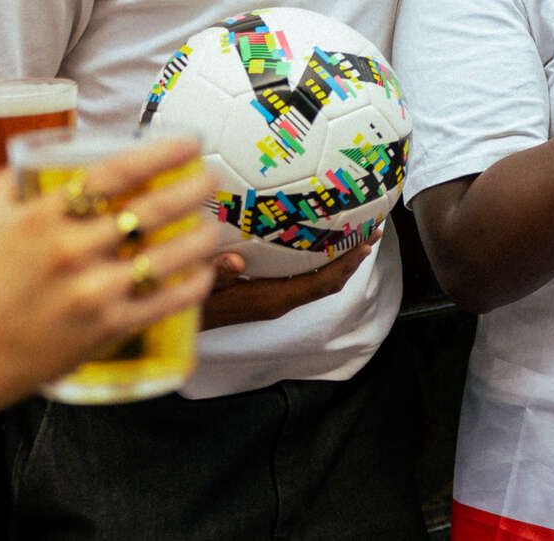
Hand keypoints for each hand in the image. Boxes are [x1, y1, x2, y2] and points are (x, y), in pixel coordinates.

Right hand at [0, 138, 217, 433]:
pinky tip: (205, 271)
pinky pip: (168, 300)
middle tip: (212, 179)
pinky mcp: (106, 329)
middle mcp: (70, 250)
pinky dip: (196, 282)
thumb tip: (43, 152)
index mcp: (42, 218)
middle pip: (154, 209)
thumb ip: (14, 183)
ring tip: (213, 224)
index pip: (116, 173)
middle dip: (196, 188)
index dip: (162, 153)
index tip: (191, 144)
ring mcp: (91, 291)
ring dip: (204, 234)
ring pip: (171, 253)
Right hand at [201, 227, 378, 329]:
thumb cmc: (192, 304)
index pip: (321, 282)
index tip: (365, 243)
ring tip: (356, 235)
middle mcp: (281, 302)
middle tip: (371, 231)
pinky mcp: (268, 297)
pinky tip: (320, 244)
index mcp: (273, 299)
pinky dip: (321, 263)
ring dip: (340, 261)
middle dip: (351, 259)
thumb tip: (234, 258)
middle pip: (328, 282)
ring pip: (319, 282)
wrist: (182, 321)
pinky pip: (305, 281)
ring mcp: (276, 301)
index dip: (345, 263)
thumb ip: (217, 272)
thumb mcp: (202, 284)